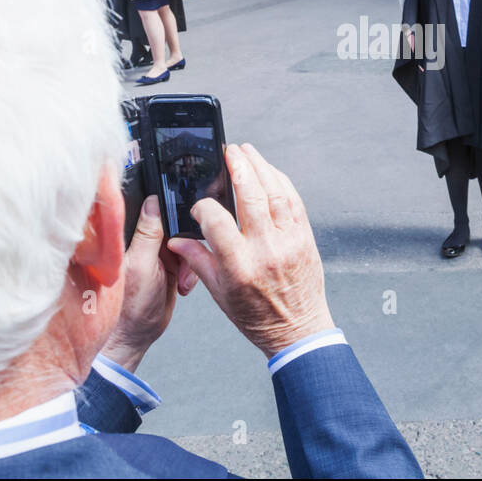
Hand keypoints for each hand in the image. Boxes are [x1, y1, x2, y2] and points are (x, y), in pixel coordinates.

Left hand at [100, 196, 197, 372]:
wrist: (137, 335)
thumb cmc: (130, 306)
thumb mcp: (143, 266)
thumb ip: (148, 234)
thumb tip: (153, 201)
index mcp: (130, 235)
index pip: (153, 209)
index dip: (172, 211)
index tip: (185, 224)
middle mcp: (143, 240)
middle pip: (175, 223)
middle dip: (187, 241)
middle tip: (184, 260)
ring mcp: (158, 252)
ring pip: (187, 241)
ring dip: (191, 260)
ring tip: (183, 280)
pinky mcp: (170, 263)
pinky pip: (191, 257)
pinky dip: (193, 271)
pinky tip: (184, 285)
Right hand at [166, 144, 334, 357]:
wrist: (298, 329)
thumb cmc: (256, 316)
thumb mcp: (219, 293)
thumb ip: (198, 261)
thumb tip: (176, 240)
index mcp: (239, 265)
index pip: (216, 221)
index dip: (203, 207)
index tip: (200, 205)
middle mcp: (266, 249)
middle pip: (250, 196)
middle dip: (238, 167)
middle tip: (229, 151)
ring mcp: (289, 241)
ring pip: (275, 192)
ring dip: (261, 166)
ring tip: (247, 152)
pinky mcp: (305, 237)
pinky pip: (294, 201)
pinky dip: (281, 182)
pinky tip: (270, 172)